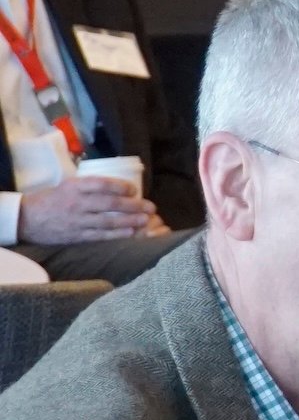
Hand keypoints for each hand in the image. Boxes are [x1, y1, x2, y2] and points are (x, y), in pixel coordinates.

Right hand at [17, 174, 158, 243]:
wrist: (27, 219)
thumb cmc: (51, 199)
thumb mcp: (67, 185)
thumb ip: (88, 186)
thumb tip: (117, 184)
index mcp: (74, 187)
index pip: (100, 184)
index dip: (120, 186)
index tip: (134, 190)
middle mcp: (76, 203)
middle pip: (109, 204)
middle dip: (133, 206)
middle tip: (150, 206)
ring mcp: (77, 221)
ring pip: (108, 221)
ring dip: (130, 221)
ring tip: (146, 220)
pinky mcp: (77, 235)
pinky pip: (100, 235)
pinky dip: (117, 234)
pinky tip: (131, 233)